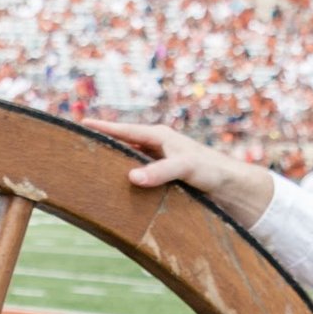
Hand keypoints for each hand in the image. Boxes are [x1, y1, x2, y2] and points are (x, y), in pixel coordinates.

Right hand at [83, 118, 274, 226]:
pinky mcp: (166, 178)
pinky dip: (128, 180)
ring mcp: (161, 163)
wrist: (232, 186)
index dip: (104, 128)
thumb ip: (159, 172)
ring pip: (131, 161)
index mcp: (160, 136)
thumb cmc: (211, 170)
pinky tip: (118, 190)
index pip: (125, 131)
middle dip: (104, 145)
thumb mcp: (185, 168)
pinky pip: (141, 176)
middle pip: (124, 144)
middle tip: (80, 147)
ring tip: (92, 169)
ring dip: (115, 165)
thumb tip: (131, 177)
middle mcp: (158, 147)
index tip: (82, 124)